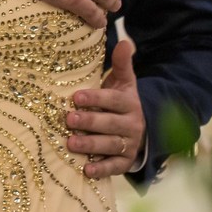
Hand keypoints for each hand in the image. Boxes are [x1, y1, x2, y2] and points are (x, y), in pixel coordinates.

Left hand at [67, 38, 144, 178]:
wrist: (143, 128)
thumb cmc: (122, 101)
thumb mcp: (124, 82)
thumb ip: (122, 64)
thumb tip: (125, 41)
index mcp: (129, 103)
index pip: (113, 100)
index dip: (96, 98)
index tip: (75, 97)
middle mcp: (132, 124)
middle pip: (110, 124)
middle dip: (90, 122)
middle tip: (68, 119)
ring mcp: (129, 144)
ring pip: (111, 145)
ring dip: (91, 144)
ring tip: (71, 143)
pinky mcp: (126, 161)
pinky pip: (115, 167)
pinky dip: (102, 170)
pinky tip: (87, 170)